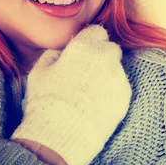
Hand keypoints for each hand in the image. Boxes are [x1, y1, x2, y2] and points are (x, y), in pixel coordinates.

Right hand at [11, 25, 131, 164]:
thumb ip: (55, 52)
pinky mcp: (125, 96)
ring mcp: (119, 76)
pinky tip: (96, 103)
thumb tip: (63, 50)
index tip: (82, 51)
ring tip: (89, 92)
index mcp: (85, 45)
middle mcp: (106, 56)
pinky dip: (111, 91)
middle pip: (110, 48)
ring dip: (106, 74)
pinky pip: (120, 87)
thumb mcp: (40, 70)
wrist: (60, 133)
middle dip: (100, 55)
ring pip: (116, 68)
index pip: (96, 31)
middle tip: (86, 72)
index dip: (88, 40)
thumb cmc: (46, 99)